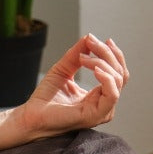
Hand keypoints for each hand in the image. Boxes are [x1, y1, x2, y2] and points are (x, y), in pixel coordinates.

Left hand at [11, 33, 129, 140]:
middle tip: (91, 42)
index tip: (98, 39)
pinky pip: (112, 94)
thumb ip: (76, 54)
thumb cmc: (45, 98)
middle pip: (120, 74)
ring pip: (117, 80)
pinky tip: (94, 68)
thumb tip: (89, 37)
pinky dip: (106, 77)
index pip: (117, 73)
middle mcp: (104, 104)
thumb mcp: (63, 69)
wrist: (32, 115)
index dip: (111, 54)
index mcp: (99, 95)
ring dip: (103, 62)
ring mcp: (102, 111)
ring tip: (83, 57)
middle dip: (107, 53)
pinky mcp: (96, 115)